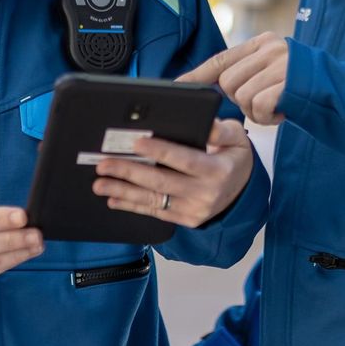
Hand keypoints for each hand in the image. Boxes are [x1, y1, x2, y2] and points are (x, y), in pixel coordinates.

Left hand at [93, 119, 252, 226]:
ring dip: (123, 192)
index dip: (160, 152)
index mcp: (218, 170)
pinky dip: (132, 206)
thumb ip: (220, 131)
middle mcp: (206, 193)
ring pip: (153, 199)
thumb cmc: (234, 158)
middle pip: (161, 182)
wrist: (243, 190)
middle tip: (104, 164)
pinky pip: (155, 212)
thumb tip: (205, 125)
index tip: (136, 142)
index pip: (184, 160)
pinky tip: (114, 199)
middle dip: (129, 172)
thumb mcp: (237, 138)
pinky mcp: (186, 220)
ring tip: (100, 183)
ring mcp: (195, 210)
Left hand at [177, 32, 288, 124]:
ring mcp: (281, 66)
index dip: (198, 75)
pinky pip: (259, 106)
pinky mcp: (289, 85)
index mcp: (263, 42)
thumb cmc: (298, 84)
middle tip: (260, 102)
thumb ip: (244, 69)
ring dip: (254, 111)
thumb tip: (208, 84)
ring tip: (272, 108)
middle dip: (239, 98)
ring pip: (242, 96)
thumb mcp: (272, 67)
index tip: (178, 84)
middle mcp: (271, 50)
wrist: (341, 87)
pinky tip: (279, 113)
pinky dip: (266, 117)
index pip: (221, 59)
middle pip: (228, 81)